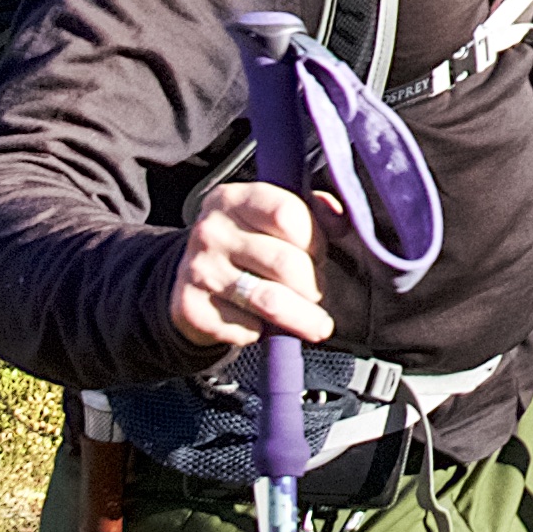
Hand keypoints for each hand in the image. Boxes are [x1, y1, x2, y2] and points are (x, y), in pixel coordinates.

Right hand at [170, 183, 333, 354]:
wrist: (192, 282)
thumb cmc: (249, 245)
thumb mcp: (273, 216)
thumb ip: (312, 211)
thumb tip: (341, 222)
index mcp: (234, 199)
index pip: (287, 213)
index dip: (315, 239)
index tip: (319, 254)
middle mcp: (211, 231)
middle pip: (285, 262)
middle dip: (313, 284)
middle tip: (316, 291)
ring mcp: (197, 270)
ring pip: (270, 301)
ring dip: (302, 317)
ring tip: (317, 324)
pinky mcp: (191, 309)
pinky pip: (245, 328)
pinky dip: (262, 332)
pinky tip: (260, 323)